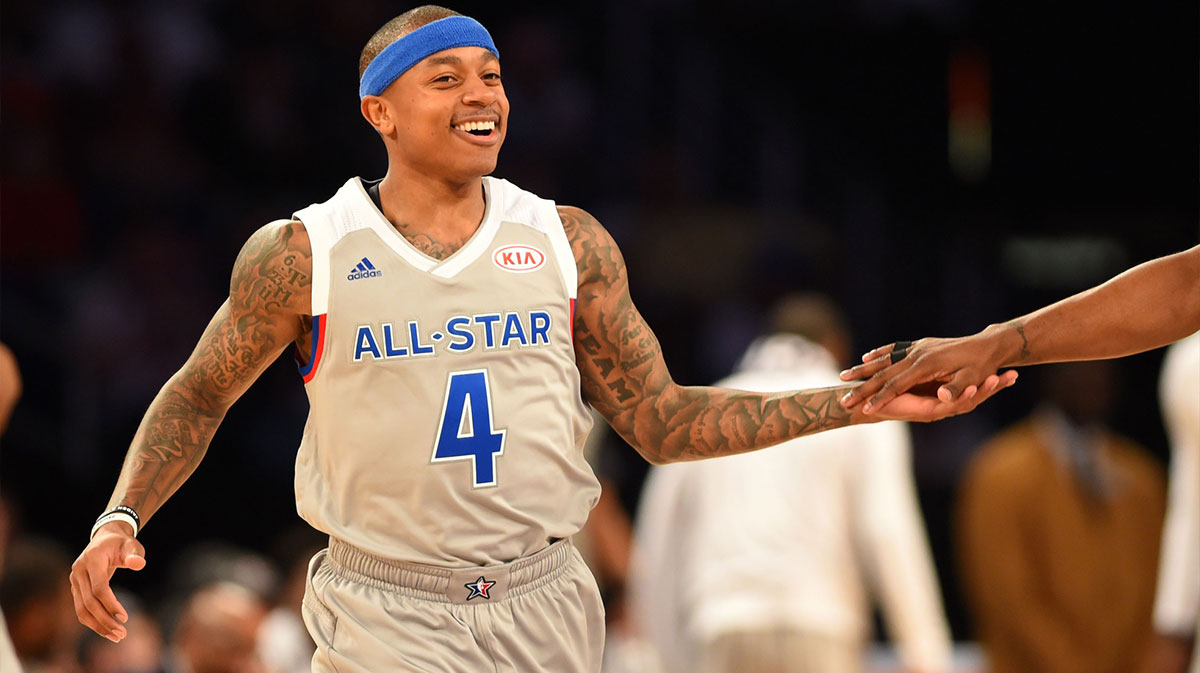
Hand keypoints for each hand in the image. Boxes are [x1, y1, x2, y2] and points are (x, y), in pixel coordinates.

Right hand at [70, 522, 145, 641]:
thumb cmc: (122, 543)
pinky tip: (107, 630)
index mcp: (92, 559)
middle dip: (105, 620)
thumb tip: (138, 564)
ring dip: (98, 625)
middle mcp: (78, 571)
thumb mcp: (132, 545)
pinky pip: (81, 608)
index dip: (111, 604)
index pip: (99, 588)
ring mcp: (74, 580)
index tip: (125, 617)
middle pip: (88, 602)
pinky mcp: (76, 588)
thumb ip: (134, 554)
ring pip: (81, 609)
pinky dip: (93, 621)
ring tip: (116, 637)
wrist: (105, 538)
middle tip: (122, 634)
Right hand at [839, 330, 1016, 413]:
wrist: (988, 343)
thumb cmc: (980, 366)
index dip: (878, 398)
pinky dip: (877, 354)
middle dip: (861, 386)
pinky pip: (893, 350)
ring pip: (884, 359)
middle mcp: (917, 355)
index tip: (862, 409)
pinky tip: (866, 357)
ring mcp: (917, 348)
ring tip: (843, 377)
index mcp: (926, 365)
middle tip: (843, 399)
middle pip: (883, 372)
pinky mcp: (920, 345)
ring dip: (863, 368)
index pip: (895, 385)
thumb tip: (943, 399)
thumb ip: (955, 389)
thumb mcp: (972, 379)